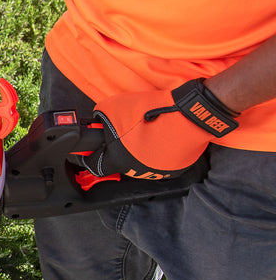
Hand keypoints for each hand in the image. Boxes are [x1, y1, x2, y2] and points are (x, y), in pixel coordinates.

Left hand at [77, 78, 239, 179]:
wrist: (190, 113)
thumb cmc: (151, 110)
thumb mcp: (114, 107)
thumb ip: (101, 118)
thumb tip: (96, 123)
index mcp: (119, 159)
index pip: (95, 167)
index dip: (90, 157)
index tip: (90, 152)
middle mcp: (136, 170)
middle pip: (119, 163)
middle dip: (117, 150)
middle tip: (124, 134)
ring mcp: (156, 172)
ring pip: (139, 163)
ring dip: (138, 152)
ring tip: (146, 133)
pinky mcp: (174, 169)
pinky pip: (158, 162)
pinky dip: (157, 153)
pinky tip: (160, 138)